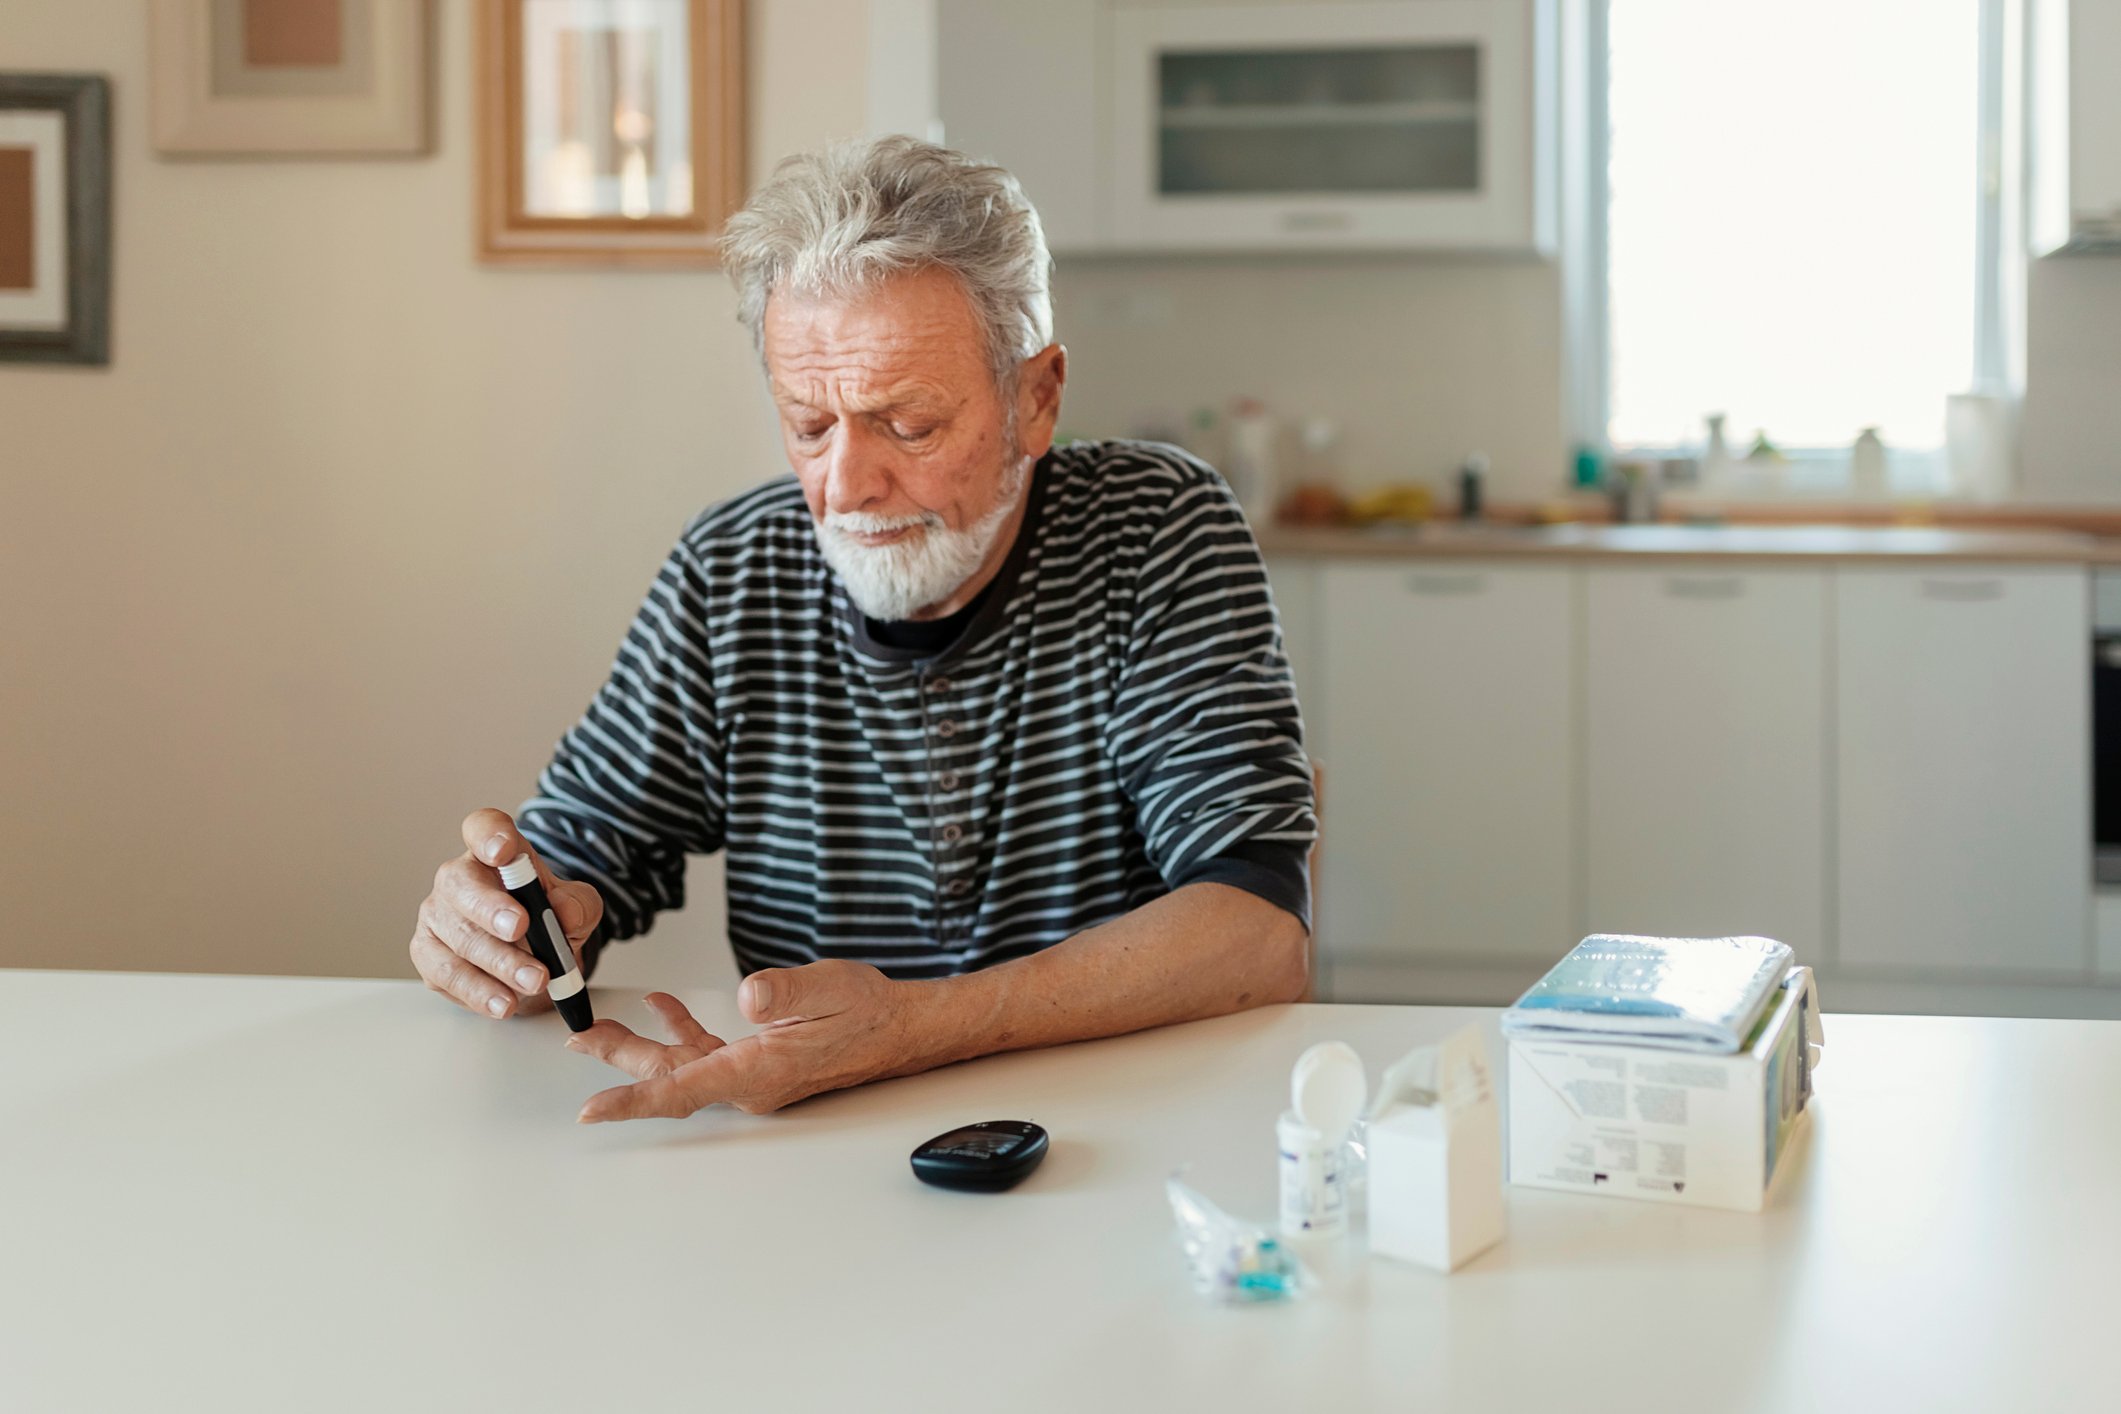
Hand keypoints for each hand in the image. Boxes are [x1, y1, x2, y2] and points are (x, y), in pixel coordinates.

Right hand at [409, 808, 602, 1020]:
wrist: (534, 958)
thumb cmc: (547, 918)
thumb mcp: (577, 908)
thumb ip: (577, 905)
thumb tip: (565, 911)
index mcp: (493, 852)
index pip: (482, 828)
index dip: (489, 836)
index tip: (504, 853)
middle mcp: (457, 879)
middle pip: (461, 885)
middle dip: (491, 909)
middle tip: (522, 927)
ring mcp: (437, 917)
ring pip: (458, 937)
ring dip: (497, 962)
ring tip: (533, 980)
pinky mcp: (429, 956)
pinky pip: (449, 975)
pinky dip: (480, 992)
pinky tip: (504, 1002)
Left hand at [563, 960, 921, 1121]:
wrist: (898, 1027)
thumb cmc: (868, 1010)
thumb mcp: (828, 987)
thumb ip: (785, 992)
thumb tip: (747, 997)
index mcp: (758, 1070)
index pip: (683, 1090)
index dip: (632, 1102)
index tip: (590, 1112)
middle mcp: (748, 1081)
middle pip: (669, 1077)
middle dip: (618, 1062)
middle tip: (576, 1040)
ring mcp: (751, 1073)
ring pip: (681, 1064)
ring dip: (639, 1046)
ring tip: (597, 1030)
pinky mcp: (756, 1059)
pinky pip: (705, 1050)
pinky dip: (679, 1027)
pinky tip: (661, 1007)